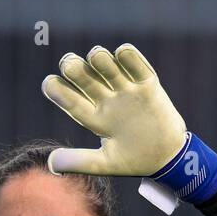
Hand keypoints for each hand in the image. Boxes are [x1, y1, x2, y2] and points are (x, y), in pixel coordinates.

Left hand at [41, 44, 187, 177]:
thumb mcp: (105, 164)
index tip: (48, 83)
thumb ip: (79, 162)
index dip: (60, 92)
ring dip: (100, 59)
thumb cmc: (135, 161)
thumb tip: (50, 163)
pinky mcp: (148, 85)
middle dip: (76, 69)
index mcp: (96, 119)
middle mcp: (108, 101)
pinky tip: (121, 52)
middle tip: (68, 64)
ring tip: (95, 56)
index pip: (73, 102)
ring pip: (108, 68)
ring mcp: (127, 91)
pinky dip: (130, 57)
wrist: (168, 158)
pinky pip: (137, 66)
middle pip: (87, 80)